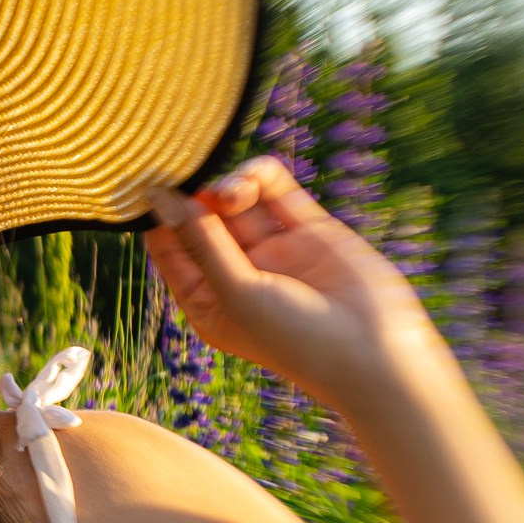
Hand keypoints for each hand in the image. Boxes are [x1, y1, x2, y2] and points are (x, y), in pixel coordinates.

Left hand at [143, 157, 447, 413]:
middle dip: (193, 194)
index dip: (158, 218)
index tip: (148, 186)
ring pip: (237, 201)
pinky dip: (262, 175)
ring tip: (231, 194)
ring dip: (228, 186)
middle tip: (186, 170)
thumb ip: (200, 242)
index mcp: (208, 301)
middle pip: (200, 219)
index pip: (169, 249)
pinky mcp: (310, 229)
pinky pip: (277, 191)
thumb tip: (161, 198)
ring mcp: (274, 250)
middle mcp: (238, 273)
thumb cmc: (295, 338)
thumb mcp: (235, 292)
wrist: (375, 352)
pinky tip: (254, 176)